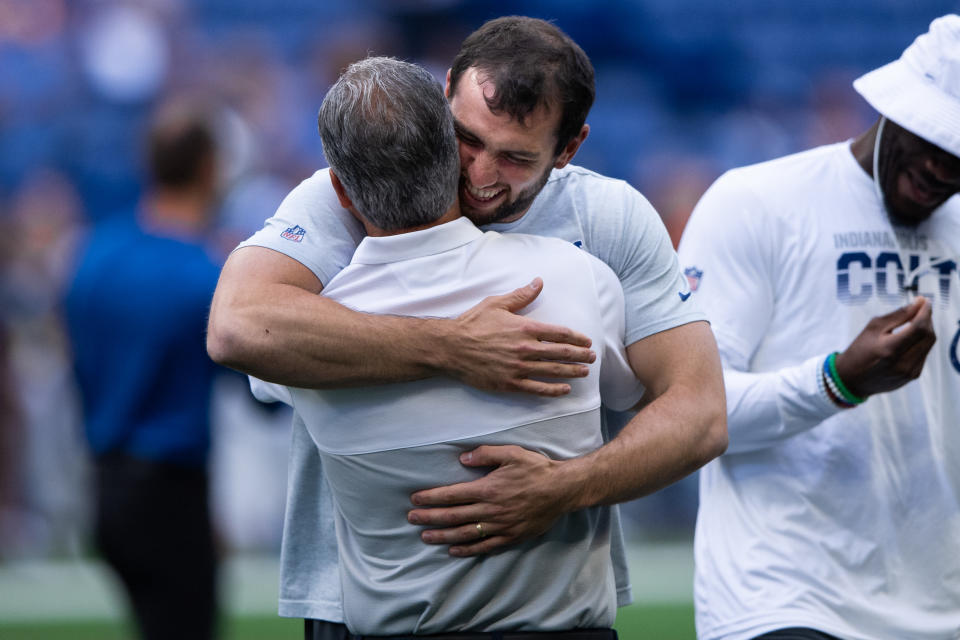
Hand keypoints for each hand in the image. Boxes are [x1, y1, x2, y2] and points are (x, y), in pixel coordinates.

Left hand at [407, 445, 577, 555]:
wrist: (563, 490)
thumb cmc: (536, 469)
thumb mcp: (511, 453)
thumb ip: (485, 454)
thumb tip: (462, 458)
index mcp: (488, 488)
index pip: (452, 495)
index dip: (431, 498)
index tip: (415, 499)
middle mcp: (491, 510)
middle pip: (453, 516)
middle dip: (429, 518)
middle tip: (411, 519)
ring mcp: (501, 526)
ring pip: (465, 534)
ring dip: (443, 536)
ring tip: (425, 537)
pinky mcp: (511, 537)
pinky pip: (485, 546)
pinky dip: (467, 550)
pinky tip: (453, 550)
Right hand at [445, 278, 595, 396]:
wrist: (450, 347)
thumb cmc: (472, 323)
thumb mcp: (497, 303)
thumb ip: (521, 295)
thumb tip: (539, 281)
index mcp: (525, 327)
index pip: (560, 333)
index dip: (577, 338)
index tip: (587, 341)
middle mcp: (525, 348)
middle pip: (561, 353)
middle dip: (580, 355)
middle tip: (592, 357)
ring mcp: (518, 368)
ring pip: (553, 371)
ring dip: (572, 372)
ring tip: (584, 372)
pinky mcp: (509, 383)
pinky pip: (537, 389)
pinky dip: (554, 390)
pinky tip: (565, 389)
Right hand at [834, 296, 935, 397]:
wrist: (852, 379)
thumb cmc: (859, 350)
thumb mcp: (873, 328)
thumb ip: (898, 315)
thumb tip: (919, 303)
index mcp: (889, 349)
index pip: (918, 327)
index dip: (925, 312)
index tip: (924, 300)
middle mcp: (902, 363)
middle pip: (927, 335)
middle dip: (927, 319)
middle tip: (920, 308)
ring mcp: (909, 372)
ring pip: (928, 344)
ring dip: (925, 330)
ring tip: (915, 321)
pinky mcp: (912, 376)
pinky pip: (924, 353)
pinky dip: (921, 342)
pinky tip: (911, 338)